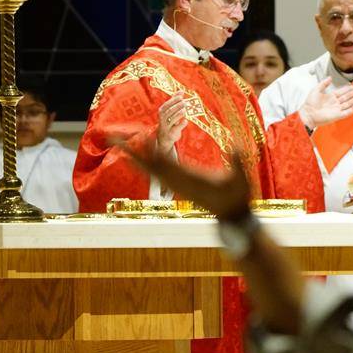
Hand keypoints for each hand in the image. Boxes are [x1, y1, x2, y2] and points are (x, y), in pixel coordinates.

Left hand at [116, 136, 252, 221]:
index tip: (141, 136)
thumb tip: (237, 145)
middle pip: (149, 165)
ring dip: (134, 156)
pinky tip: (139, 157)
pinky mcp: (178, 185)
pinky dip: (145, 163)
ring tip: (119, 143)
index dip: (153, 150)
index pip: (166, 163)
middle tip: (112, 137)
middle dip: (131, 151)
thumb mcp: (240, 180)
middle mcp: (178, 182)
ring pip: (150, 169)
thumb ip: (238, 163)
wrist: (231, 216)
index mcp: (189, 179)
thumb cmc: (236, 198)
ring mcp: (177, 185)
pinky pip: (157, 173)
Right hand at [157, 90, 190, 152]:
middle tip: (185, 102)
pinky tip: (186, 120)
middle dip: (177, 106)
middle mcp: (163, 118)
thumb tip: (181, 90)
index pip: (167, 104)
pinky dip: (181, 124)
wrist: (164, 137)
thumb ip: (174, 101)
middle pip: (169, 111)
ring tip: (185, 110)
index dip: (174, 100)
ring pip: (172, 119)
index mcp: (162, 111)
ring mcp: (166, 126)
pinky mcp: (171, 133)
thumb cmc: (168, 121)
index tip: (181, 96)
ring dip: (179, 114)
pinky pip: (176, 128)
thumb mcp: (169, 111)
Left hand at [298, 76, 352, 129]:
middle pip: (347, 98)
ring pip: (348, 104)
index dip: (348, 89)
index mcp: (330, 97)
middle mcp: (335, 103)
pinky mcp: (337, 116)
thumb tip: (330, 77)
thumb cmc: (310, 103)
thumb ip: (324, 83)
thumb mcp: (316, 89)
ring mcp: (337, 110)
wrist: (307, 114)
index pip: (342, 92)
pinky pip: (347, 112)